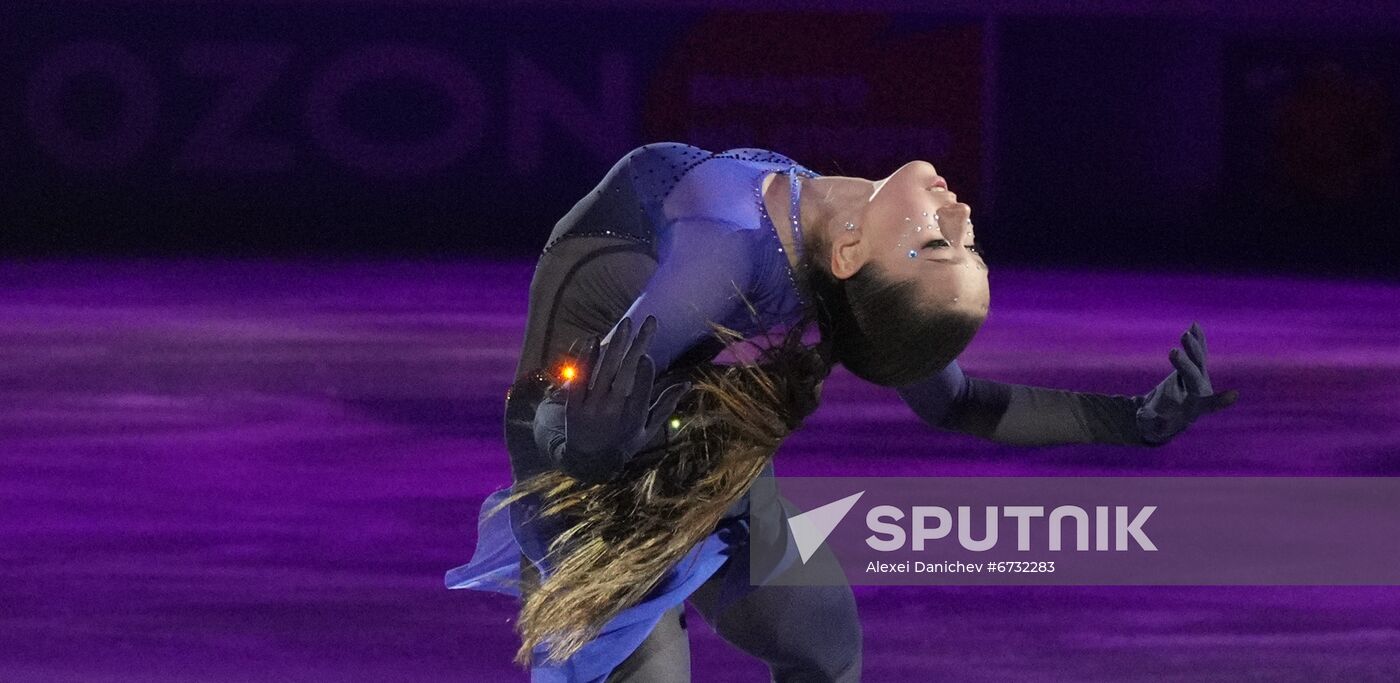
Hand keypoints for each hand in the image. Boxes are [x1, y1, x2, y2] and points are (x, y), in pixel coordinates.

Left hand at [562, 316, 689, 478]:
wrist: (588, 461)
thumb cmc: (624, 442)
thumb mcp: (647, 429)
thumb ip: (665, 405)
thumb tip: (687, 383)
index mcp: (634, 418)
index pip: (642, 392)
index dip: (644, 373)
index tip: (647, 356)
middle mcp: (613, 411)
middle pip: (626, 373)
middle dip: (638, 345)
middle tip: (648, 322)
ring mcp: (592, 407)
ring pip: (605, 370)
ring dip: (616, 344)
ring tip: (627, 323)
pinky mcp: (574, 405)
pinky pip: (580, 377)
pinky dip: (587, 358)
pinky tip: (594, 339)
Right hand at [1135, 322, 1238, 444]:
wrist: (1162, 415)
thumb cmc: (1156, 424)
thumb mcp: (1151, 427)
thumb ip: (1152, 423)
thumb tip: (1152, 418)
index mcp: (1193, 409)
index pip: (1208, 405)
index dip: (1220, 400)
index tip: (1234, 394)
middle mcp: (1200, 391)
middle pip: (1195, 375)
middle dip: (1185, 364)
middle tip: (1173, 352)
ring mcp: (1198, 377)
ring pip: (1198, 360)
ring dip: (1193, 347)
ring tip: (1186, 334)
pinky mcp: (1193, 368)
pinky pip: (1197, 352)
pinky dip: (1197, 339)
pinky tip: (1194, 325)